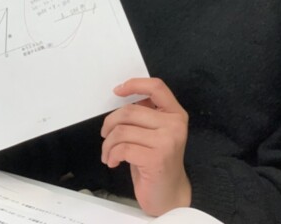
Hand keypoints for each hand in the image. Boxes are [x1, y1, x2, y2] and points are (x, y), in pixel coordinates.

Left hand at [101, 77, 190, 215]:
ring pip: (123, 130)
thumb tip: (123, 98)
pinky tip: (113, 161)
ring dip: (108, 143)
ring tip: (107, 152)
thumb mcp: (155, 133)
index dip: (134, 84)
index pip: (156, 86)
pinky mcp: (156, 159)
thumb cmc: (156, 162)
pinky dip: (111, 154)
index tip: (117, 90)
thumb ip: (146, 114)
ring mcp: (167, 141)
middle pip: (130, 110)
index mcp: (175, 113)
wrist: (169, 196)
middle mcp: (174, 125)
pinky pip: (122, 148)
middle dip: (110, 122)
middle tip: (104, 134)